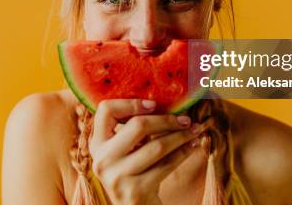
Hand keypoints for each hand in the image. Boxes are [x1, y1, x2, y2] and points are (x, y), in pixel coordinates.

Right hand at [89, 99, 207, 204]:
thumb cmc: (133, 173)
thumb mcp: (123, 151)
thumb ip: (130, 129)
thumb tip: (163, 99)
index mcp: (96, 143)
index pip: (105, 110)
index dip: (131, 103)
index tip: (154, 104)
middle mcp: (102, 159)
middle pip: (138, 125)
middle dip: (167, 120)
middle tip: (186, 119)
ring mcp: (117, 176)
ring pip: (157, 146)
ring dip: (181, 136)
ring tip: (195, 130)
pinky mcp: (135, 191)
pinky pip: (166, 164)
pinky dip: (183, 152)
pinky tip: (192, 146)